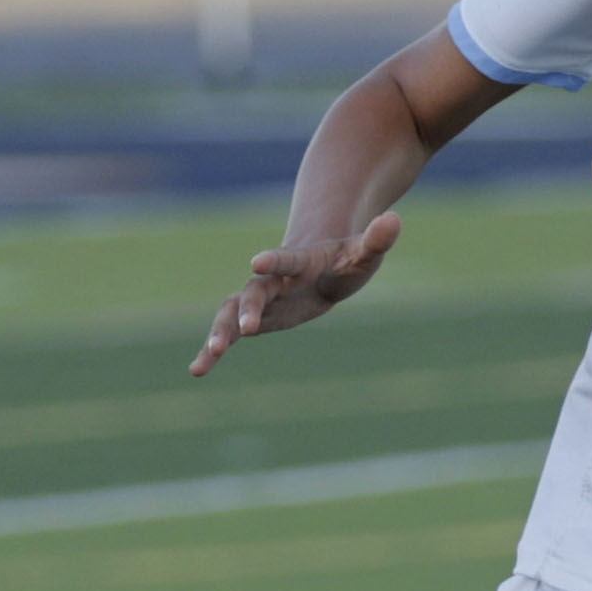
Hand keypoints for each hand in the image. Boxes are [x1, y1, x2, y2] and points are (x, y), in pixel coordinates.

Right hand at [189, 210, 401, 375]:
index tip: (256, 262)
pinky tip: (196, 370)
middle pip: (253, 293)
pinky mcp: (255, 319)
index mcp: (300, 262)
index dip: (273, 260)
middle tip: (243, 331)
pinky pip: (229, 334)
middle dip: (247, 310)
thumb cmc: (346, 258)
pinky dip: (213, 350)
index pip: (286, 260)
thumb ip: (376, 240)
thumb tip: (395, 220)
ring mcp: (260, 300)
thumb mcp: (364, 252)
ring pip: (231, 315)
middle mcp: (273, 281)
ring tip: (203, 363)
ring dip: (219, 335)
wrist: (321, 265)